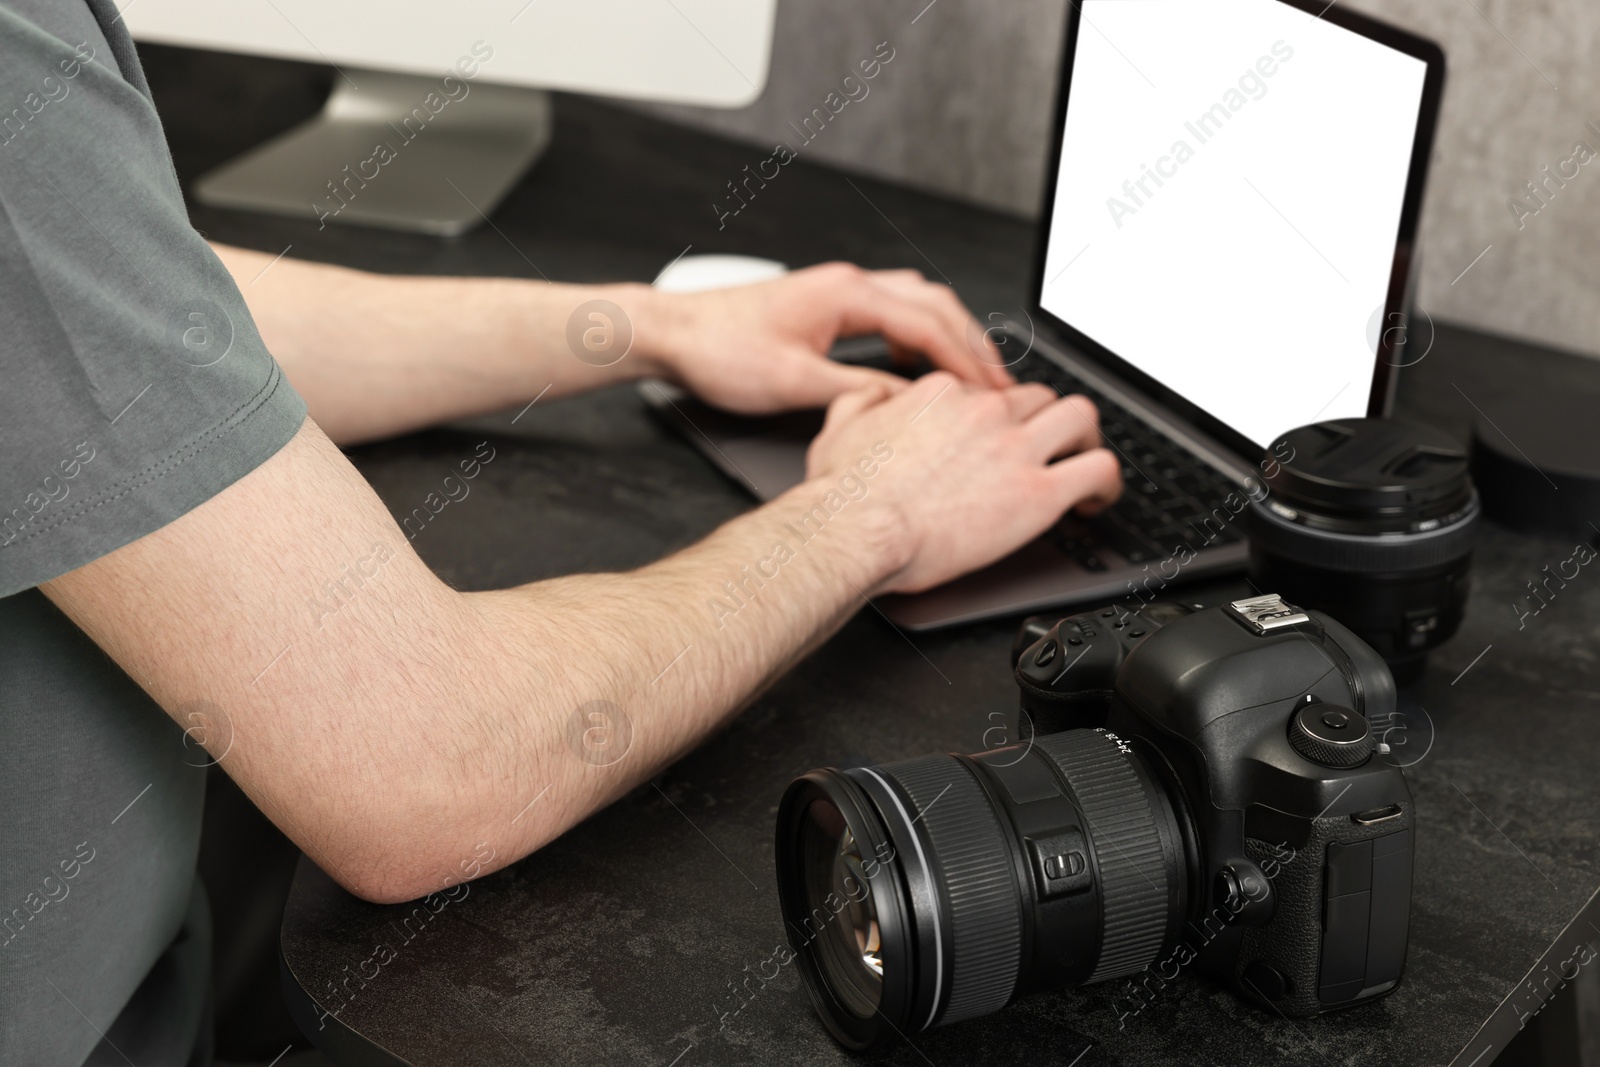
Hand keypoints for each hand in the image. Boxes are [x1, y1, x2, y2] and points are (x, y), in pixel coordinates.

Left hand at [640, 262, 1012, 413]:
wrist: (673, 335)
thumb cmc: (719, 352)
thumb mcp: (795, 385)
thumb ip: (859, 394)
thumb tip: (907, 404)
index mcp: (848, 295)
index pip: (929, 325)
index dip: (968, 362)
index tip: (994, 392)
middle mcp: (848, 284)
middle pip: (934, 306)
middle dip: (971, 345)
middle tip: (999, 385)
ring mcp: (837, 292)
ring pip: (914, 306)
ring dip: (946, 339)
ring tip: (969, 378)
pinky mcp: (824, 307)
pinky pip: (889, 315)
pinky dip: (915, 340)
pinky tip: (917, 368)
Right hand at [804, 372, 1121, 594]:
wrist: (855, 532)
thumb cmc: (844, 496)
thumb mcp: (838, 428)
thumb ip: (862, 399)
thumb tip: (876, 393)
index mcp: (943, 395)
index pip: (990, 390)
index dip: (999, 417)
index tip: (997, 440)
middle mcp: (985, 412)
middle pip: (1041, 397)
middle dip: (1046, 424)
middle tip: (1045, 452)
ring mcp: (1015, 449)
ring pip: (1081, 417)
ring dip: (1085, 440)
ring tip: (1080, 466)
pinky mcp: (1038, 493)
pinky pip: (1099, 469)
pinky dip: (1107, 483)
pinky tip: (1096, 501)